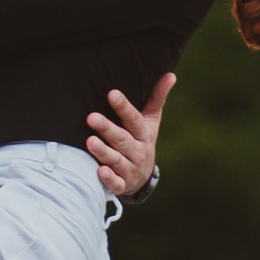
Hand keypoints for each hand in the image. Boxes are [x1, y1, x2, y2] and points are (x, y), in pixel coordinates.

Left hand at [88, 74, 173, 202]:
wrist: (142, 177)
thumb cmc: (141, 140)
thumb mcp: (151, 121)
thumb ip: (156, 98)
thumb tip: (170, 74)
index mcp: (143, 133)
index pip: (133, 119)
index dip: (123, 107)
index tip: (112, 94)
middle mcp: (137, 151)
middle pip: (122, 139)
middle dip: (107, 128)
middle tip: (91, 117)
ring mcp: (130, 169)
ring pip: (117, 160)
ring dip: (103, 152)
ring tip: (90, 141)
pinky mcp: (122, 184)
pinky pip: (116, 183)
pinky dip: (109, 179)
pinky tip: (99, 171)